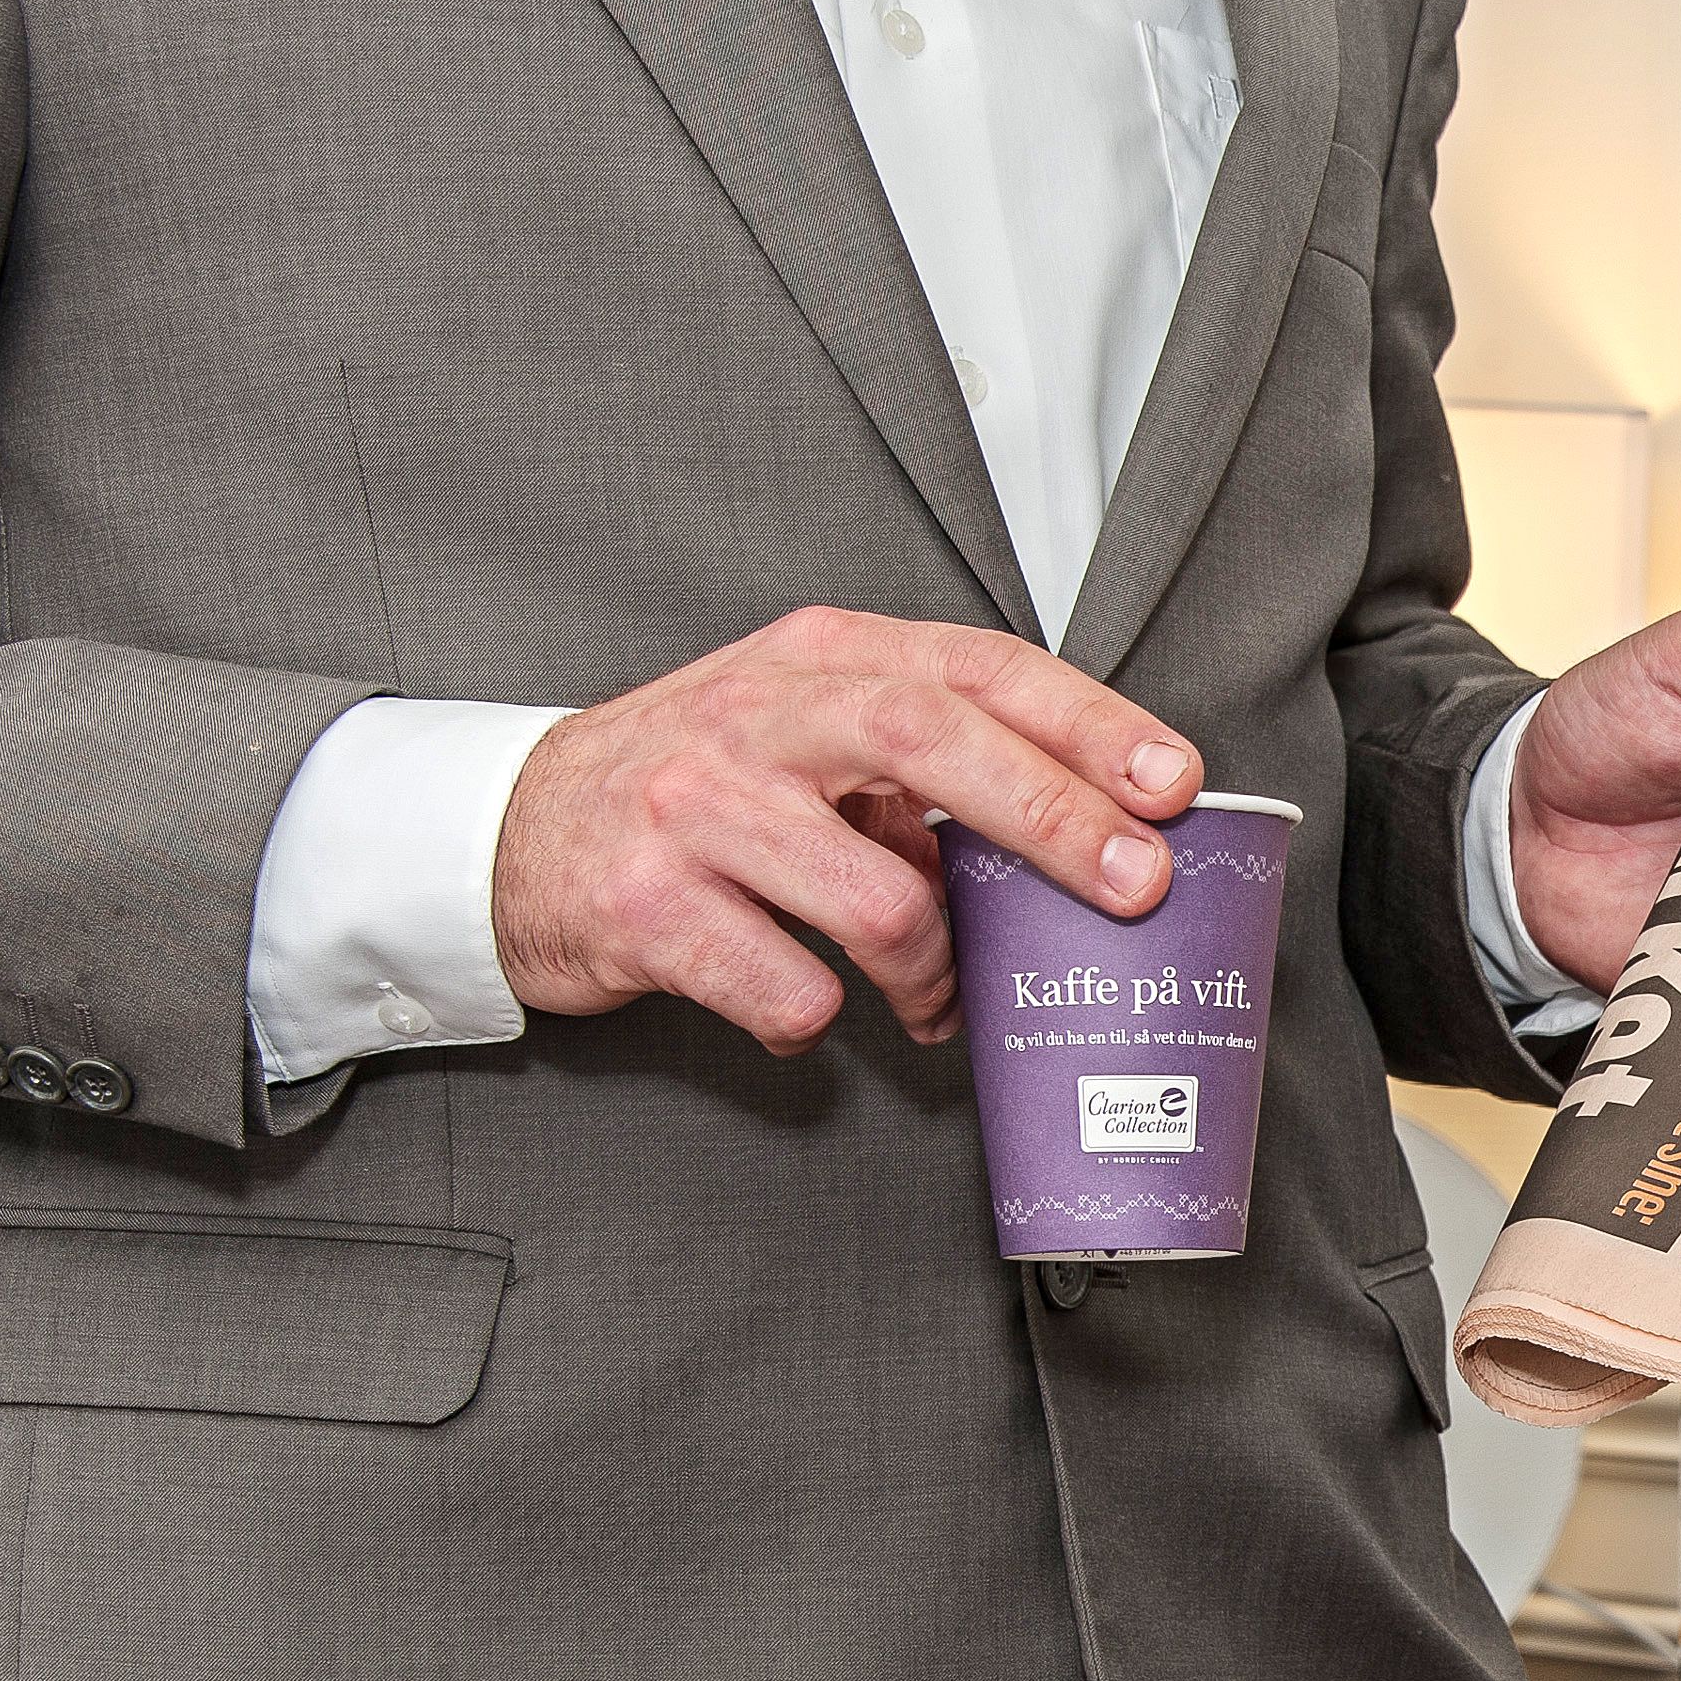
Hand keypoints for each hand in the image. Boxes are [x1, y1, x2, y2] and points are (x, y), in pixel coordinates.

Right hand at [493, 605, 1203, 1052]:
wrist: (506, 836)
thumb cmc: (693, 792)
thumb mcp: (805, 742)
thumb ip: (923, 768)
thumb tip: (1082, 839)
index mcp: (817, 663)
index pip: (975, 668)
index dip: (1086, 723)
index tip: (1173, 781)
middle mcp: (755, 717)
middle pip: (931, 740)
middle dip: (1055, 818)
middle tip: (1138, 886)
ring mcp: (694, 809)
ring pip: (876, 897)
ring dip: (938, 970)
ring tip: (938, 997)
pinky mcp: (647, 909)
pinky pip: (789, 989)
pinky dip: (821, 1018)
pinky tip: (810, 1005)